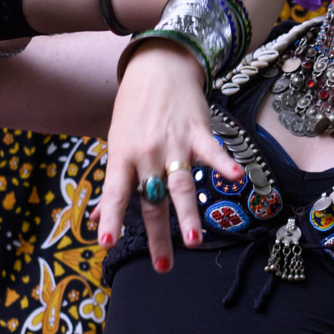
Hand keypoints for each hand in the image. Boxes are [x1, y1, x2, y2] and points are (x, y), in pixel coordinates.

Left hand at [98, 45, 240, 271]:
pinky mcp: (198, 132)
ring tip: (194, 241)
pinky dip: (224, 164)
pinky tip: (236, 178)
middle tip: (162, 267)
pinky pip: (212, 152)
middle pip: (153, 201)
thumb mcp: (116, 143)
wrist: (157, 67)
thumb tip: (97, 220)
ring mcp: (174, 144)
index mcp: (123, 156)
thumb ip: (114, 184)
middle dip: (158, 235)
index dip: (112, 219)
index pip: (116, 194)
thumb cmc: (133, 110)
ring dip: (188, 214)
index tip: (106, 244)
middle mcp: (147, 154)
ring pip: (181, 185)